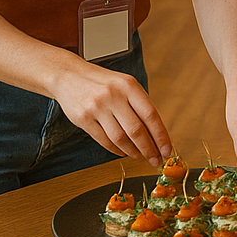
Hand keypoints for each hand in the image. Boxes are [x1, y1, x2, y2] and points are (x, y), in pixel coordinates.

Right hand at [51, 62, 172, 165]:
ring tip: (140, 157)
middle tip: (155, 160)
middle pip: (136, 130)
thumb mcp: (125, 85)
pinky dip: (116, 149)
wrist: (69, 76)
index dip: (161, 136)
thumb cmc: (103, 83)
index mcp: (129, 86)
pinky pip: (104, 140)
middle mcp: (114, 96)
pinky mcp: (83, 119)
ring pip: (120, 138)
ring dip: (133, 152)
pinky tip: (123, 152)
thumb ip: (140, 104)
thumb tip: (157, 133)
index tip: (167, 150)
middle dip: (148, 149)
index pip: (150, 115)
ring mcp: (97, 107)